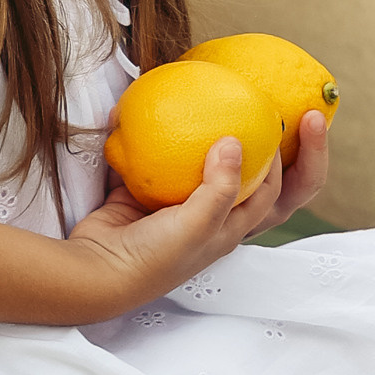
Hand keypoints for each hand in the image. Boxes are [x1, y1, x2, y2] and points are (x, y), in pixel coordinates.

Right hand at [63, 103, 332, 318]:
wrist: (96, 271)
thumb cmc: (154, 257)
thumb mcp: (198, 226)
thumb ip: (220, 187)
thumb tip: (234, 141)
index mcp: (226, 229)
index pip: (265, 192)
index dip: (277, 163)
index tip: (274, 126)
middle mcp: (202, 216)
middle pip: (231, 175)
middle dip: (240, 145)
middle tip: (243, 109)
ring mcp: (170, 204)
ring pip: (189, 165)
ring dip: (193, 138)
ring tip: (201, 103)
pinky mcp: (139, 194)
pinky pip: (148, 161)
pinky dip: (148, 140)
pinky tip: (149, 112)